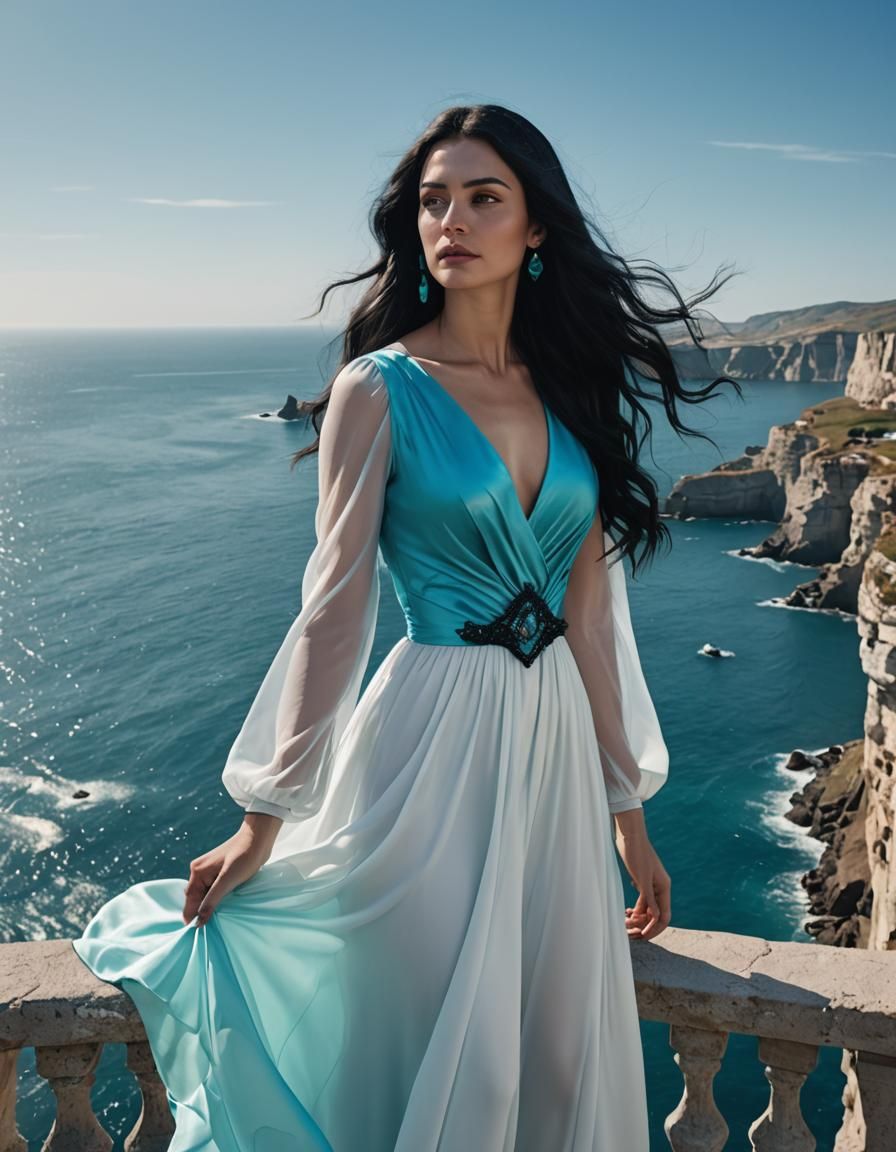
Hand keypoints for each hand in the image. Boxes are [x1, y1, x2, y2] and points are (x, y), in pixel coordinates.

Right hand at [182, 814, 281, 925]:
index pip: (190, 901)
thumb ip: (212, 900)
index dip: (193, 917)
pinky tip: (222, 906)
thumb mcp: (227, 881)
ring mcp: (209, 871)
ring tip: (216, 919)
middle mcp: (199, 871)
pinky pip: (212, 889)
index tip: (197, 933)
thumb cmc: (244, 857)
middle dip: (201, 912)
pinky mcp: (219, 871)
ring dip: (209, 905)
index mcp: (197, 872)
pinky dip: (215, 898)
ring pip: (204, 894)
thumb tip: (199, 921)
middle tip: (209, 928)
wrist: (259, 839)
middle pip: (195, 898)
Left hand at [614, 824, 670, 940]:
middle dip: (645, 926)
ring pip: (648, 908)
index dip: (655, 929)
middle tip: (630, 933)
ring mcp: (651, 884)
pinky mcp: (641, 881)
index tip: (642, 936)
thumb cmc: (635, 854)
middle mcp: (660, 887)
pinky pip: (642, 901)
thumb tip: (656, 917)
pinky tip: (626, 912)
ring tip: (624, 922)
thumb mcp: (641, 878)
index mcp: (664, 887)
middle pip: (656, 914)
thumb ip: (649, 898)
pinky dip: (635, 908)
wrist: (628, 834)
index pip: (664, 916)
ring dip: (638, 918)